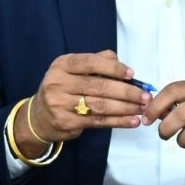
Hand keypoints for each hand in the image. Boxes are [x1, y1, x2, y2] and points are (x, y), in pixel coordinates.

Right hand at [26, 51, 148, 146]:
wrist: (39, 116)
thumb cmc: (64, 89)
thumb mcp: (73, 71)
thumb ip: (98, 62)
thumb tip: (124, 66)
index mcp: (62, 65)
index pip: (90, 62)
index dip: (113, 68)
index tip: (132, 74)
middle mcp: (57, 82)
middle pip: (99, 86)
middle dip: (126, 91)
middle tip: (145, 96)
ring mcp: (60, 104)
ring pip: (100, 105)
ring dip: (125, 108)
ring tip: (142, 108)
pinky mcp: (66, 122)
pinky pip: (98, 121)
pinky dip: (118, 121)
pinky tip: (132, 121)